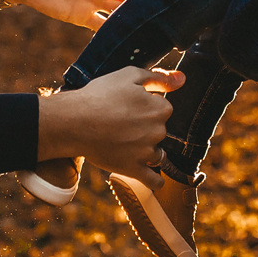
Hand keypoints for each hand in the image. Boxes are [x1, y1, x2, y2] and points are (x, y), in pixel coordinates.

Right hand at [38, 66, 182, 187]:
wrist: (75, 122)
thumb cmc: (101, 95)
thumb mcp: (130, 75)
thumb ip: (159, 77)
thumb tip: (182, 79)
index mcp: (160, 109)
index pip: (162, 108)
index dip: (146, 106)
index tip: (130, 106)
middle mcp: (158, 132)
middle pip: (159, 131)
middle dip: (145, 128)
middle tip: (122, 123)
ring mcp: (146, 153)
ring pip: (157, 154)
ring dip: (147, 151)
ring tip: (126, 145)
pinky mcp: (133, 169)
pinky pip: (153, 180)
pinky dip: (155, 181)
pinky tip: (155, 180)